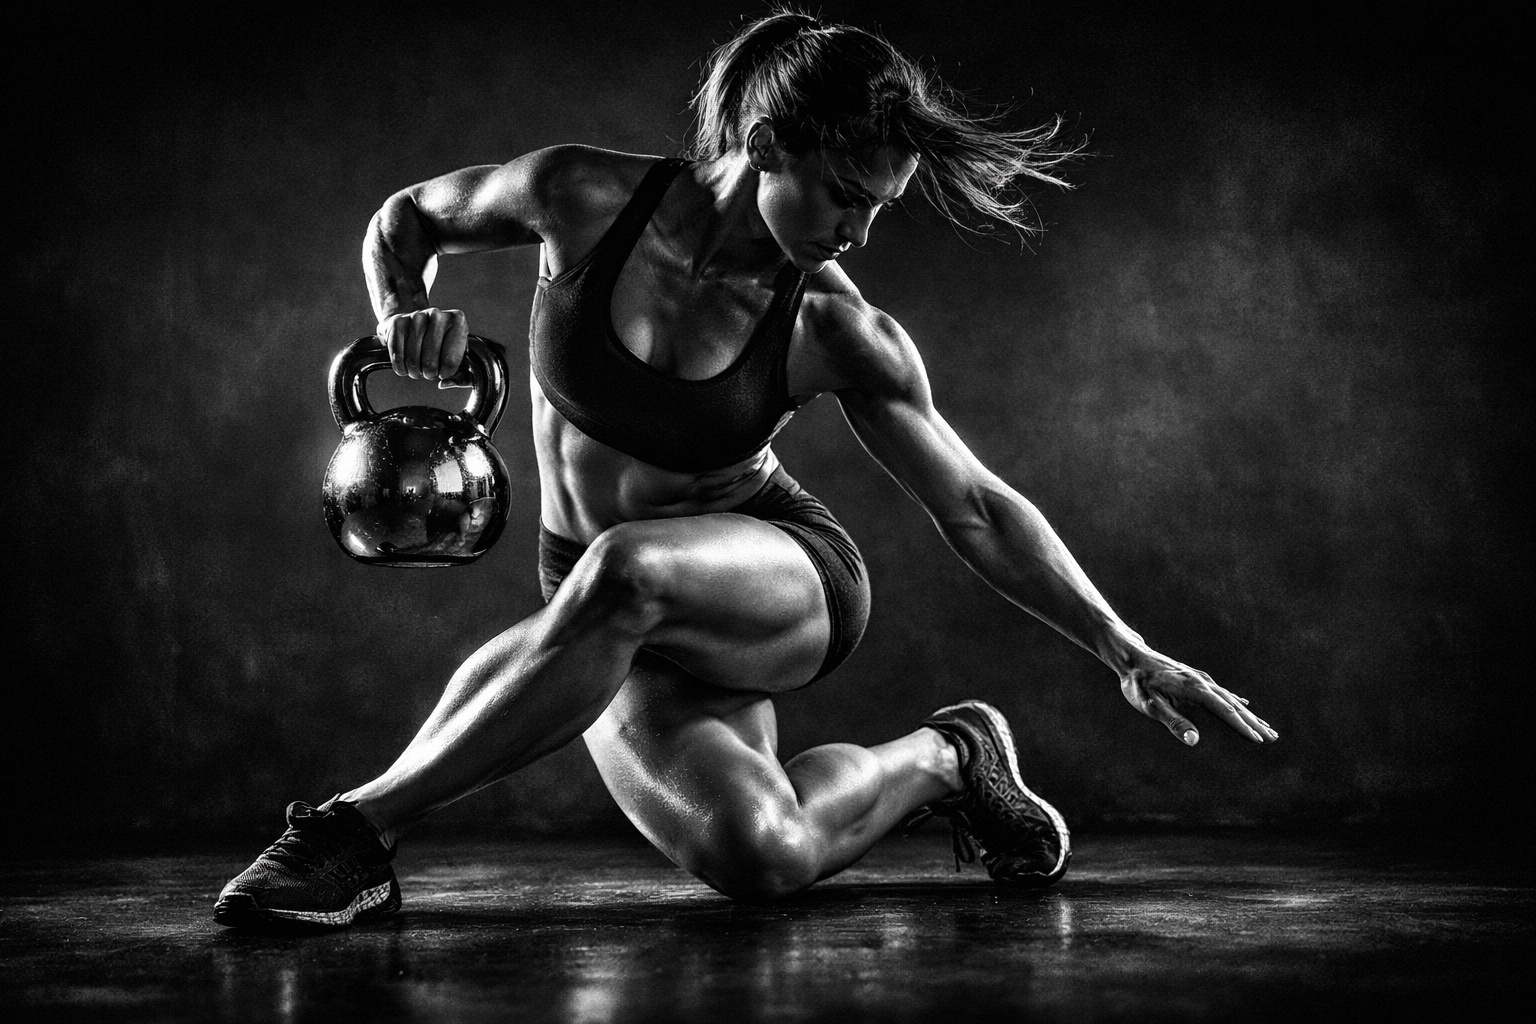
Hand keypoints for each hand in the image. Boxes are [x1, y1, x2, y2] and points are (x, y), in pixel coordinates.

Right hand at [376, 308, 469, 387]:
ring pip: (413, 360)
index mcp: (457, 320)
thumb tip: (444, 384)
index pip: (450, 360)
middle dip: (429, 373)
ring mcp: (416, 317)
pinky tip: (406, 365)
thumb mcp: (457, 353)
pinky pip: (397, 356)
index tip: (444, 372)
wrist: (416, 321)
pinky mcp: (397, 323)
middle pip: (430, 361)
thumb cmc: (441, 340)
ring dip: (415, 372)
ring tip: (419, 368)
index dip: (445, 373)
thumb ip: (458, 374)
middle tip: (430, 371)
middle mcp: (437, 315)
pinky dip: (401, 368)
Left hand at [1117, 645, 1277, 746]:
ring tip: (1266, 727)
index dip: (1241, 726)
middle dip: (1254, 722)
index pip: (1224, 710)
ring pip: (1230, 699)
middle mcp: (1202, 682)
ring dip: (1249, 714)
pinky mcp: (1196, 679)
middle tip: (1273, 738)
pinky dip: (1235, 702)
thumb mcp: (1149, 704)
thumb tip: (1194, 741)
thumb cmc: (1138, 682)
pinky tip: (1244, 705)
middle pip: (1234, 705)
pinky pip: (1221, 693)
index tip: (1258, 740)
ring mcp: (1201, 679)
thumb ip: (1172, 722)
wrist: (1131, 657)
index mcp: (1194, 688)